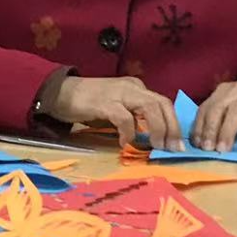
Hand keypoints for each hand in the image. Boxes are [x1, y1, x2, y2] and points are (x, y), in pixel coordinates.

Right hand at [49, 76, 182, 149]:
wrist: (59, 92)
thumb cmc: (88, 103)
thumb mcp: (117, 107)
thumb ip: (133, 116)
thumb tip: (151, 137)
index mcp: (136, 88)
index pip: (163, 103)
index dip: (174, 124)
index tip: (176, 144)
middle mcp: (132, 87)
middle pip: (162, 104)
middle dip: (172, 127)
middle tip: (173, 148)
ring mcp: (118, 93)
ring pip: (149, 107)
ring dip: (157, 129)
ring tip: (157, 146)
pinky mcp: (104, 102)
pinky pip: (124, 118)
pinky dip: (128, 132)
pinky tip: (125, 143)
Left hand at [193, 81, 236, 153]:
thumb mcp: (234, 108)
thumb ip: (220, 118)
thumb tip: (202, 141)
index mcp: (224, 90)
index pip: (206, 108)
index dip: (199, 126)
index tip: (197, 144)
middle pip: (218, 109)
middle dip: (210, 129)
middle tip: (208, 148)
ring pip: (236, 113)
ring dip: (227, 133)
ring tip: (223, 150)